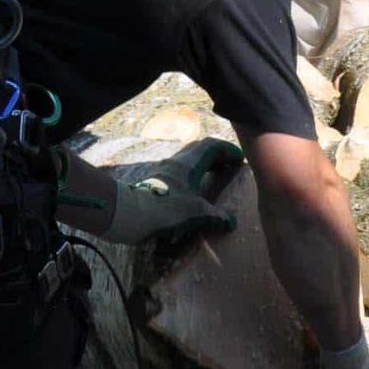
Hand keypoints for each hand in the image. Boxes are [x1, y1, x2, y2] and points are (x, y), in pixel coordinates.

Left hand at [100, 138, 242, 249]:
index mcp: (188, 164)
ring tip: (214, 177)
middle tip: (229, 166)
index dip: (228, 150)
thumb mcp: (195, 213)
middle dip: (216, 155)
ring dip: (203, 164)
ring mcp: (164, 172)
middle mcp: (175, 163)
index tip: (240, 159)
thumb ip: (215, 216)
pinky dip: (192, 176)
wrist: (128, 214)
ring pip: (188, 160)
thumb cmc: (164, 209)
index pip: (211, 146)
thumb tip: (231, 222)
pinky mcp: (156, 183)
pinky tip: (193, 191)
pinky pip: (179, 172)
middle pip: (199, 150)